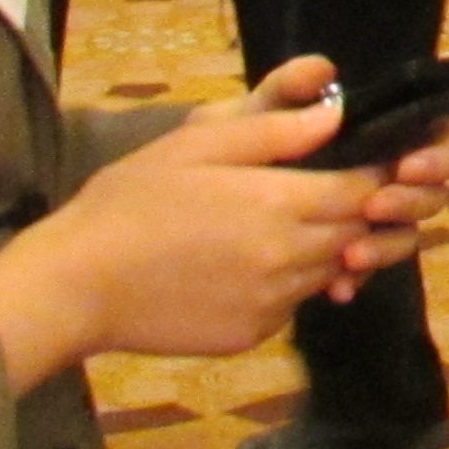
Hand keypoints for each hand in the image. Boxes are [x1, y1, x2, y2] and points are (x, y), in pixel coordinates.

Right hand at [0, 57, 381, 388]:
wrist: (76, 285)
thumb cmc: (130, 203)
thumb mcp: (197, 145)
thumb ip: (274, 131)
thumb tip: (335, 113)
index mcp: (279, 204)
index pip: (365, 190)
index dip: (372, 175)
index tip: (359, 161)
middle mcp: (288, 259)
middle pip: (356, 232)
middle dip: (352, 212)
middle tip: (315, 190)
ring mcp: (271, 303)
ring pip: (329, 270)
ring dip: (322, 248)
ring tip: (271, 226)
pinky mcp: (251, 334)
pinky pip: (292, 304)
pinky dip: (286, 285)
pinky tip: (241, 266)